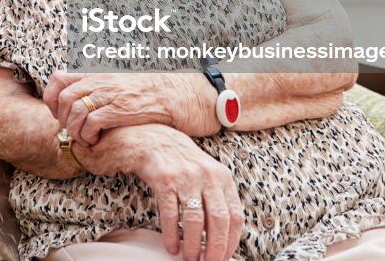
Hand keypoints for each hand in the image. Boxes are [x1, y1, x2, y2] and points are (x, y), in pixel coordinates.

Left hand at [43, 71, 217, 144]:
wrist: (182, 93)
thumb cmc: (152, 91)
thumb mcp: (122, 80)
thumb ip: (101, 84)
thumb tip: (79, 95)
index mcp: (98, 72)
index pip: (58, 77)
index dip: (51, 97)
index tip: (57, 113)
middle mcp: (101, 80)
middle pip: (62, 96)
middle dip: (60, 117)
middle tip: (70, 130)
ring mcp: (111, 93)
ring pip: (73, 109)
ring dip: (73, 129)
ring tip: (83, 138)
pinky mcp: (122, 109)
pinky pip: (91, 122)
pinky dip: (87, 134)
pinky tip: (95, 140)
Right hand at [74, 125, 242, 260]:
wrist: (149, 137)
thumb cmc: (178, 161)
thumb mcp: (205, 174)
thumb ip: (216, 198)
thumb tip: (223, 237)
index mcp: (222, 177)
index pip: (235, 216)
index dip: (231, 242)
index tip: (224, 258)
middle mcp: (207, 175)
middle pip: (218, 221)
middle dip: (215, 249)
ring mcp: (185, 176)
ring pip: (195, 220)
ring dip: (193, 246)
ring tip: (188, 259)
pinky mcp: (163, 178)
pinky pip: (170, 213)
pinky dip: (172, 234)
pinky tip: (171, 246)